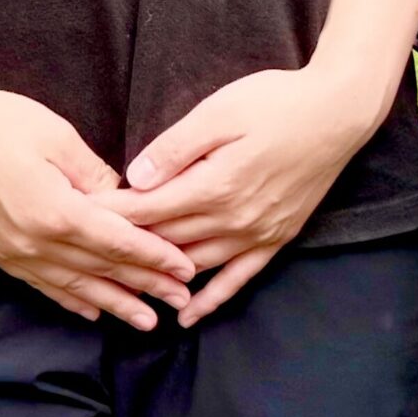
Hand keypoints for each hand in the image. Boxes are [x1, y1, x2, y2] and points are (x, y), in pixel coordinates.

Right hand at [0, 83, 195, 328]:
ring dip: (112, 303)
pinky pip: (41, 285)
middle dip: (144, 286)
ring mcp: (13, 252)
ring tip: (144, 321)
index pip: (118, 242)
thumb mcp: (52, 135)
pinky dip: (70, 300)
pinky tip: (89, 310)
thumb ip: (91, 171)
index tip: (185, 269)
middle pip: (101, 270)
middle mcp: (36, 242)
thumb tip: (122, 197)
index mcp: (56, 210)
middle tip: (179, 302)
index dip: (154, 256)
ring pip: (74, 287)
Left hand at [108, 65, 386, 325]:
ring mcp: (257, 233)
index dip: (113, 216)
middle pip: (167, 239)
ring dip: (160, 275)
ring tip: (124, 285)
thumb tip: (136, 178)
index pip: (149, 209)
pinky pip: (238, 278)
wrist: (337, 112)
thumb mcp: (220, 111)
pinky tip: (189, 314)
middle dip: (126, 245)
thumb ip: (176, 148)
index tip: (79, 219)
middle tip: (89, 252)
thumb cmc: (277, 102)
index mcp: (214, 185)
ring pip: (195, 264)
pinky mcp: (276, 237)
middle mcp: (233, 219)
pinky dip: (212, 298)